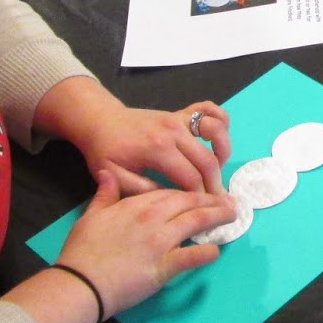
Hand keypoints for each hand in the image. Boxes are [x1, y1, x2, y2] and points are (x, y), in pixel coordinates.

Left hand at [34, 77, 228, 194]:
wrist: (99, 120)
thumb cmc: (105, 151)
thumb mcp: (114, 176)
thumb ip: (142, 189)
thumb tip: (170, 199)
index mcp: (158, 148)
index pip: (191, 178)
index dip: (201, 197)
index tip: (206, 212)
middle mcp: (174, 130)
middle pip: (208, 160)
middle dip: (216, 184)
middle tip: (220, 203)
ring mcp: (179, 118)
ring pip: (216, 133)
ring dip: (223, 153)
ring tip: (218, 171)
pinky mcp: (181, 112)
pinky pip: (209, 109)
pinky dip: (220, 120)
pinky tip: (216, 139)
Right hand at [56, 174, 234, 316]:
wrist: (80, 282)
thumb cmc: (82, 251)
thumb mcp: (90, 216)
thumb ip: (104, 194)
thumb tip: (107, 173)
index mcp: (135, 205)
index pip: (170, 192)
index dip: (188, 191)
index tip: (201, 191)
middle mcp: (152, 218)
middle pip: (188, 202)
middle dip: (211, 200)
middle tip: (228, 200)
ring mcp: (160, 241)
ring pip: (195, 222)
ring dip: (217, 217)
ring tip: (232, 216)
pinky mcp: (165, 266)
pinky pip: (192, 256)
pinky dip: (207, 253)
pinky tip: (216, 250)